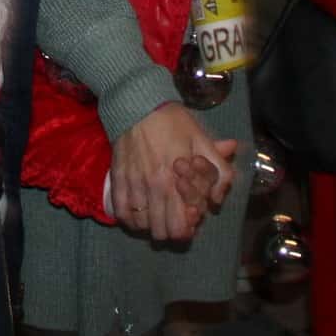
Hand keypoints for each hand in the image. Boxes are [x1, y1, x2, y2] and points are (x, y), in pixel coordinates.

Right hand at [109, 102, 237, 241]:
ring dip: (151, 224)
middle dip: (170, 229)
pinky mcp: (117, 179)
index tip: (188, 216)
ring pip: (141, 225)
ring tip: (157, 212)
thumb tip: (218, 198)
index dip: (187, 229)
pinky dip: (130, 218)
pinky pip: (121, 213)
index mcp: (175, 181)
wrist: (137, 103)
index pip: (179, 228)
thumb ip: (219, 170)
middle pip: (160, 232)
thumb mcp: (202, 141)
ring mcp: (132, 185)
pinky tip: (138, 211)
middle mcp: (152, 188)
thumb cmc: (173, 122)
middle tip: (174, 215)